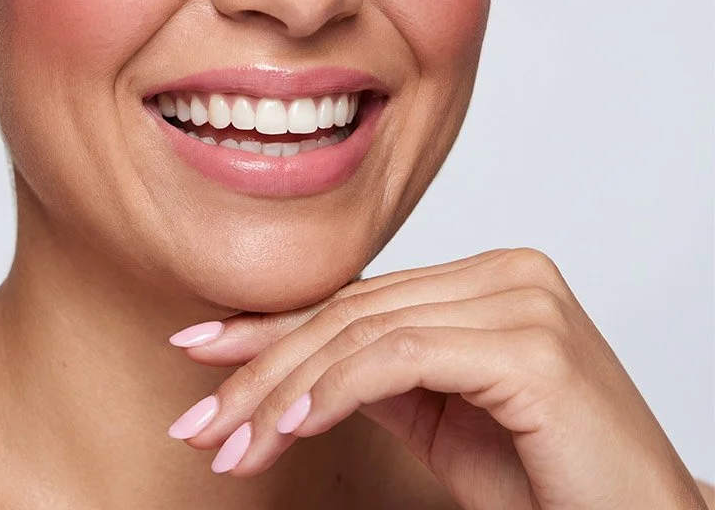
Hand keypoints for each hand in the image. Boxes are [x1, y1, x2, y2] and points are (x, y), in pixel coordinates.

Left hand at [167, 248, 706, 509]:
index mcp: (489, 276)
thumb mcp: (443, 418)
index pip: (358, 297)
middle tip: (202, 419)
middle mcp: (508, 271)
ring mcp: (522, 300)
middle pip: (352, 313)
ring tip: (235, 444)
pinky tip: (293, 425)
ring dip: (284, 392)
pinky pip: (403, 359)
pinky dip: (337, 389)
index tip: (202, 349)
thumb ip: (381, 373)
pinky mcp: (530, 345)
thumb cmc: (550, 481)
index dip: (272, 325)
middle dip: (263, 367)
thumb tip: (297, 361)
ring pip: (365, 334)